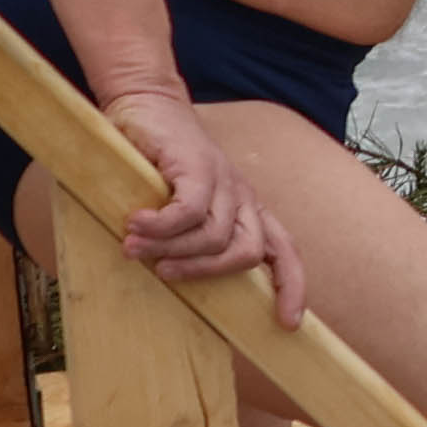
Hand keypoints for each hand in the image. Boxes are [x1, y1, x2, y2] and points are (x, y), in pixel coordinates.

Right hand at [106, 88, 308, 317]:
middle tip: (165, 273)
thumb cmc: (157, 163)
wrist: (145, 103)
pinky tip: (135, 223)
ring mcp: (223, 179)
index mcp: (245, 210)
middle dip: (208, 273)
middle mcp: (242, 196)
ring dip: (173, 251)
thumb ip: (181, 240)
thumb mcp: (176, 207)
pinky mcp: (199, 164)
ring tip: (136, 248)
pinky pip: (189, 211)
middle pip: (249, 252)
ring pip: (215, 236)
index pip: (283, 251)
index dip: (291, 286)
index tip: (288, 323)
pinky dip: (161, 226)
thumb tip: (164, 279)